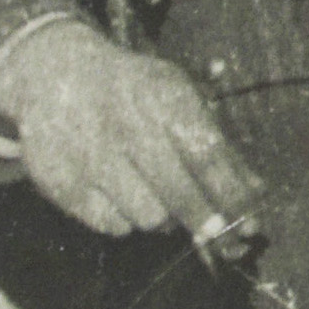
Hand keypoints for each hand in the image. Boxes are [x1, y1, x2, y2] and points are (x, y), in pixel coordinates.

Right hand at [0, 19, 264, 244]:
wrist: (53, 75)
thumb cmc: (134, 91)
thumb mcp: (179, 97)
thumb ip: (218, 145)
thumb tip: (255, 194)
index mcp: (165, 100)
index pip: (207, 157)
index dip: (231, 196)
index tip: (249, 224)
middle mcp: (127, 129)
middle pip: (178, 195)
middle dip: (205, 221)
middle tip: (216, 233)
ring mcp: (89, 159)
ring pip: (148, 218)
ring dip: (164, 218)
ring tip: (159, 196)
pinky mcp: (60, 184)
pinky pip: (112, 226)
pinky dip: (126, 220)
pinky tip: (122, 196)